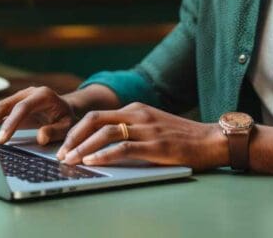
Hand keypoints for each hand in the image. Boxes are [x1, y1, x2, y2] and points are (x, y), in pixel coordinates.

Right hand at [0, 86, 74, 144]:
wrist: (64, 108)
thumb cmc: (66, 118)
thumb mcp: (67, 126)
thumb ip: (55, 131)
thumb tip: (41, 137)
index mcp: (43, 95)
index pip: (22, 107)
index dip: (10, 123)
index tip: (2, 139)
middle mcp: (29, 93)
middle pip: (5, 104)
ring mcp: (19, 97)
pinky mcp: (13, 105)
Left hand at [57, 102, 227, 170]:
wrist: (212, 140)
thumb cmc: (183, 137)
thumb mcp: (153, 126)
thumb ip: (132, 129)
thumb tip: (103, 145)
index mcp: (136, 109)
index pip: (97, 115)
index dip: (76, 130)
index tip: (64, 145)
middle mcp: (138, 114)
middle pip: (95, 119)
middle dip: (73, 137)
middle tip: (60, 153)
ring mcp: (147, 129)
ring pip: (105, 133)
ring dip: (83, 148)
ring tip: (70, 161)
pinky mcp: (155, 145)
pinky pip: (123, 148)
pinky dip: (103, 155)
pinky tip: (92, 163)